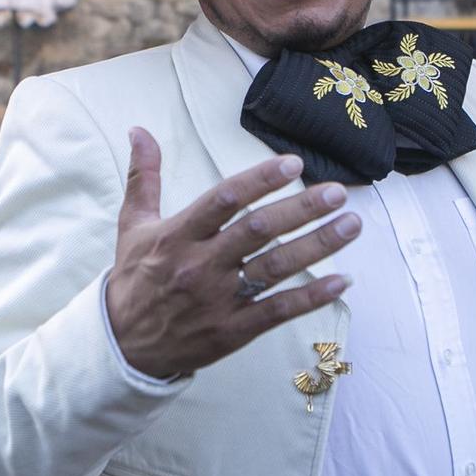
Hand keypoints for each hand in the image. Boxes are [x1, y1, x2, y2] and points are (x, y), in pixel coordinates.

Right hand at [105, 128, 358, 378]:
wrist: (124, 345)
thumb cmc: (134, 279)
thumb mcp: (133, 225)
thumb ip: (143, 177)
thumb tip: (139, 130)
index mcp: (178, 235)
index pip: (224, 200)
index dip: (259, 180)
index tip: (293, 163)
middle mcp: (201, 265)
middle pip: (258, 231)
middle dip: (301, 210)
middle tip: (336, 193)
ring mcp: (219, 300)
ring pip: (275, 269)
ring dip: (318, 246)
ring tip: (351, 225)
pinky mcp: (234, 330)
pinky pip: (278, 311)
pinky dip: (311, 297)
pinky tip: (342, 281)